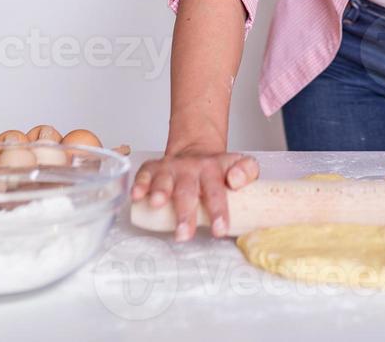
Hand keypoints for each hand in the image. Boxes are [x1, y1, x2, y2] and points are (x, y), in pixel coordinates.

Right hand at [130, 144, 259, 241]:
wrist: (196, 150)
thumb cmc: (217, 169)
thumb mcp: (241, 165)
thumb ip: (247, 172)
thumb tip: (236, 181)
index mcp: (214, 169)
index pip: (217, 191)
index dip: (218, 210)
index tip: (219, 229)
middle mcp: (191, 168)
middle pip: (187, 191)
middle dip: (184, 213)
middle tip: (183, 233)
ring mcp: (171, 168)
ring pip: (164, 181)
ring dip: (160, 192)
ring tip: (158, 204)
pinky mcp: (153, 169)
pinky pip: (144, 175)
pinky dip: (139, 184)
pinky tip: (138, 195)